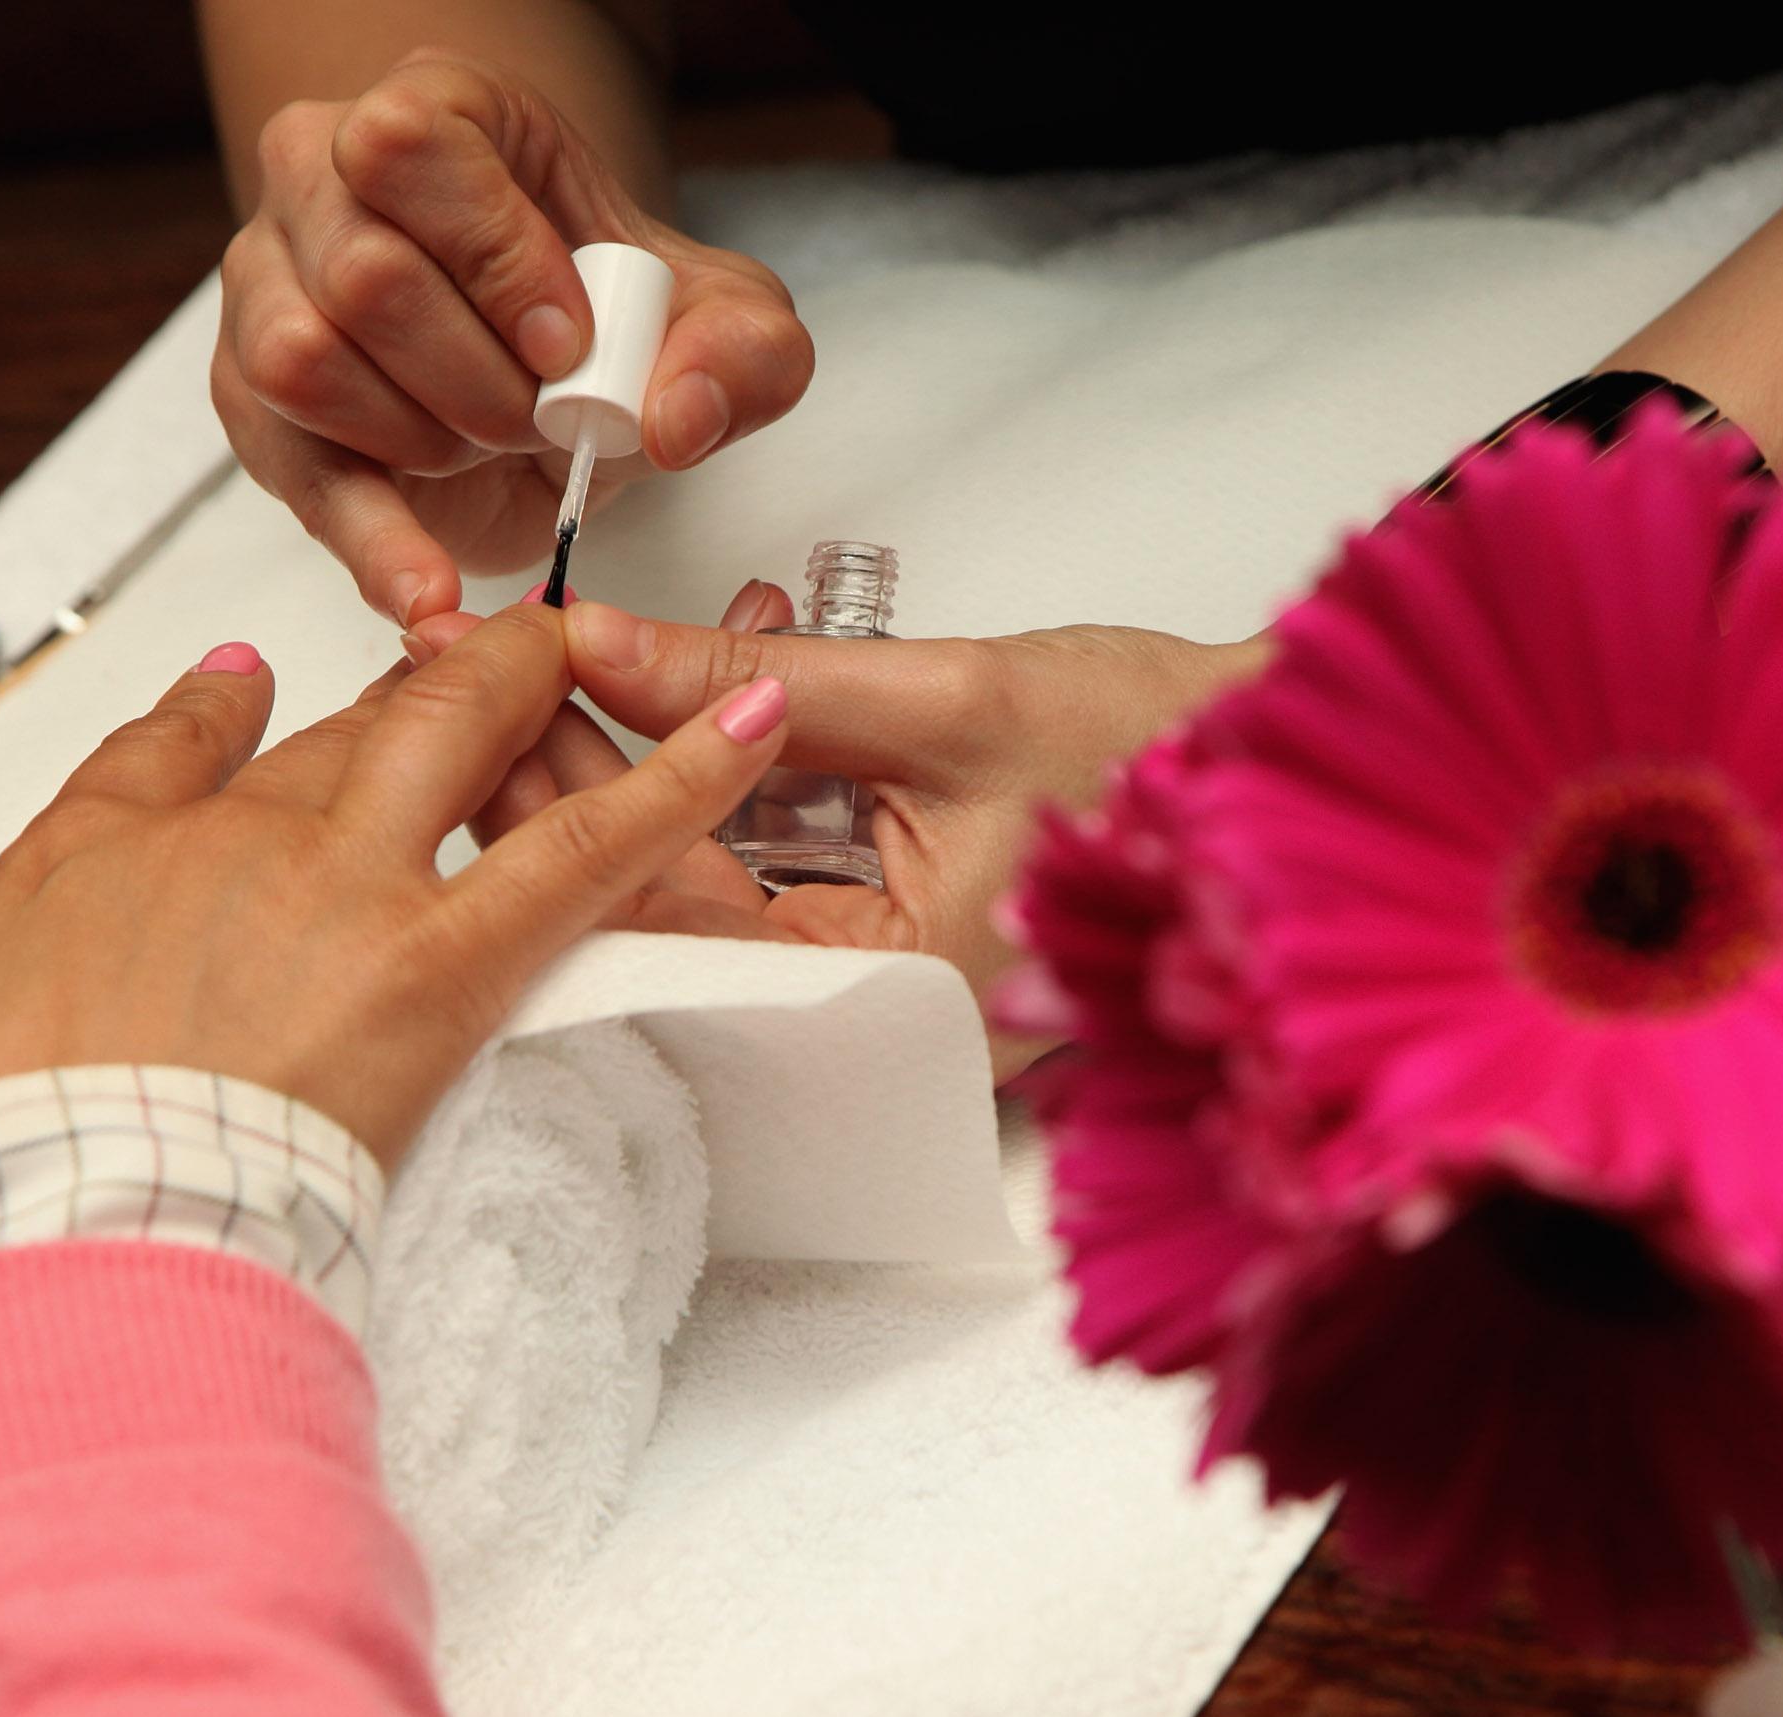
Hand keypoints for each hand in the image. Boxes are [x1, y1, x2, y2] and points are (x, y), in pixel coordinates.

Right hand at [0, 609, 790, 1167]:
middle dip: (403, 686)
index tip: (238, 688)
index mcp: (95, 858)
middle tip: (460, 659)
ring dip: (525, 687)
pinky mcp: (438, 964)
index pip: (167, 758)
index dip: (210, 717)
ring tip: (592, 647)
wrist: (39, 1239)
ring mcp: (340, 891)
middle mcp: (226, 845)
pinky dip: (681, 778)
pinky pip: (585, 849)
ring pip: (452, 741)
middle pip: (331, 734)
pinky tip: (753, 723)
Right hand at [213, 50, 812, 628]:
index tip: (568, 345)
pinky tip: (428, 590)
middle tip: (541, 419)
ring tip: (486, 449)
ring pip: (300, 360)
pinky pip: (288, 472)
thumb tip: (678, 418)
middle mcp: (321, 179)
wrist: (559, 378)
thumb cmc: (612, 319)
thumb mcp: (718, 323)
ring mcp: (268, 286)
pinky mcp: (252, 400)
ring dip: (421, 437)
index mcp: (433, 117)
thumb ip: (742, 353)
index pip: (411, 149)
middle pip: (362, 273)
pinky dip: (370, 542)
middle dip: (475, 377)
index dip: (495, 256)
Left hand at [449, 590, 1267, 1069]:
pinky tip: (691, 688)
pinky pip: (778, 864)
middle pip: (680, 905)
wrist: (1285, 756)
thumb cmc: (1163, 744)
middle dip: (592, 785)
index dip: (572, 807)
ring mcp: (891, 972)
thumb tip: (605, 644)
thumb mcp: (944, 692)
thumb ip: (763, 678)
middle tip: (501, 679)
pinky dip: (729, 780)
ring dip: (652, 769)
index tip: (497, 705)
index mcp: (900, 990)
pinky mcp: (900, 924)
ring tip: (577, 665)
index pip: (679, 912)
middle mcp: (886, 1007)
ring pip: (719, 878)